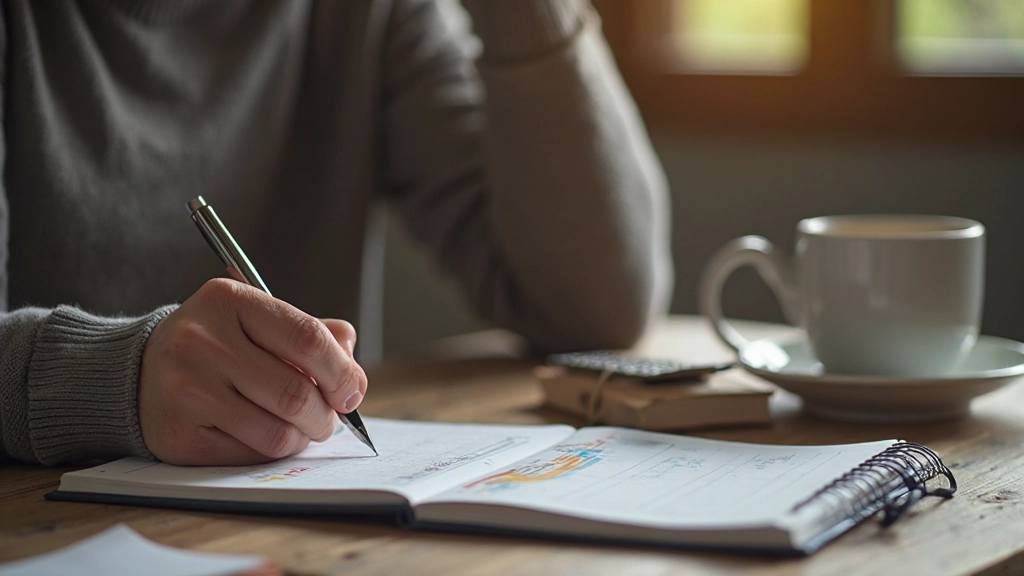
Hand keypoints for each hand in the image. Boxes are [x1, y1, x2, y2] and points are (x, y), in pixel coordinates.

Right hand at [138, 278, 367, 464]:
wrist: (138, 372)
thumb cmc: (217, 344)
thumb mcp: (257, 319)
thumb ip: (311, 334)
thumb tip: (351, 366)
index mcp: (230, 301)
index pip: (307, 339)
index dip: (342, 372)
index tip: (352, 391)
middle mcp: (202, 342)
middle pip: (296, 393)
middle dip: (327, 414)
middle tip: (329, 417)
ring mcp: (186, 391)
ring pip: (278, 432)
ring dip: (302, 437)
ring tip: (300, 427)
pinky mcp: (179, 436)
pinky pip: (250, 456)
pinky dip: (270, 452)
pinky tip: (264, 435)